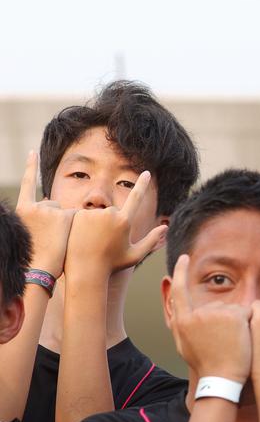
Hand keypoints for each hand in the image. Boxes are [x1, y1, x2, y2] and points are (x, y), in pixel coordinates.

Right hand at [15, 150, 77, 277]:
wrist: (36, 269)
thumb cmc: (33, 256)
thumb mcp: (29, 232)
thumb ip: (37, 216)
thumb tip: (51, 202)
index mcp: (22, 209)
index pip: (28, 184)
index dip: (31, 167)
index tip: (32, 152)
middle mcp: (34, 206)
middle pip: (52, 205)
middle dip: (55, 220)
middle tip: (50, 239)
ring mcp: (49, 210)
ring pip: (65, 213)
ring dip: (66, 226)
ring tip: (57, 242)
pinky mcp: (63, 216)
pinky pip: (76, 218)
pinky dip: (76, 228)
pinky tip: (67, 239)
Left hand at [63, 170, 163, 275]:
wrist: (85, 270)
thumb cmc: (111, 265)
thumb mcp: (135, 255)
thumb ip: (151, 241)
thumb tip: (165, 227)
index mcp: (125, 221)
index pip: (136, 197)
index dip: (142, 184)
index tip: (146, 172)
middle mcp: (110, 213)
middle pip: (113, 212)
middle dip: (109, 223)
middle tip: (104, 242)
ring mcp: (93, 213)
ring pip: (97, 214)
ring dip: (94, 224)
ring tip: (90, 242)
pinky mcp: (77, 215)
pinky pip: (82, 215)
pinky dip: (81, 224)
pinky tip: (79, 237)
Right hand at [167, 254, 251, 382]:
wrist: (223, 378)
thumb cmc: (206, 366)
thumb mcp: (184, 346)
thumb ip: (182, 325)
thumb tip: (175, 308)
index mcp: (183, 322)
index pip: (179, 290)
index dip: (180, 272)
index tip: (184, 257)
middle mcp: (197, 314)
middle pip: (215, 306)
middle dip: (224, 321)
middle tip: (225, 344)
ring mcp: (216, 313)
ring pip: (232, 310)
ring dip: (237, 324)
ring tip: (233, 345)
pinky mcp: (235, 314)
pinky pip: (246, 313)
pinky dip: (248, 324)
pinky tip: (244, 340)